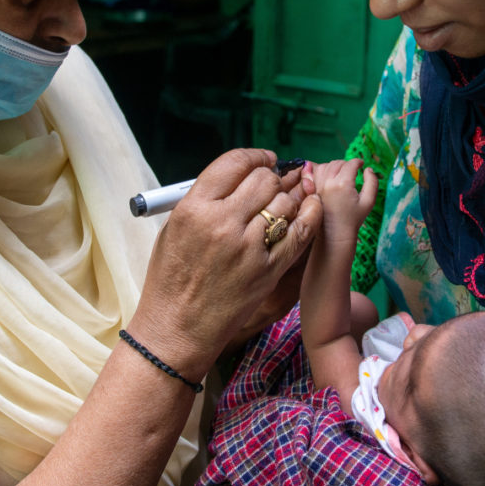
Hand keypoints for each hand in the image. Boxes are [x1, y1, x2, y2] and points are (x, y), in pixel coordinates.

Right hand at [127, 150, 320, 378]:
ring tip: (290, 198)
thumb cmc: (172, 280)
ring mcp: (248, 247)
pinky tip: (312, 207)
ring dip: (291, 196)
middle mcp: (222, 223)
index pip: (234, 163)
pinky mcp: (268, 270)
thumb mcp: (175, 230)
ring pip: (285, 202)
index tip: (265, 159)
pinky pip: (300, 232)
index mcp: (194, 208)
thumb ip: (207, 200)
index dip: (256, 157)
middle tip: (276, 182)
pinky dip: (310, 215)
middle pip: (264, 180)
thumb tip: (240, 178)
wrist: (177, 328)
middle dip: (274, 177)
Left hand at [302, 159, 377, 240]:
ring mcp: (318, 186)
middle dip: (347, 164)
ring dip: (336, 166)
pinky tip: (331, 176)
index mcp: (343, 184)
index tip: (361, 164)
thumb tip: (368, 169)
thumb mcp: (369, 201)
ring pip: (326, 165)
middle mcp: (328, 182)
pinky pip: (316, 173)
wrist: (335, 234)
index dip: (358, 162)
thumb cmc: (353, 219)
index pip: (350, 164)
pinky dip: (324, 171)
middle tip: (353, 170)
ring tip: (343, 173)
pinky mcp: (312, 190)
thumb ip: (372, 182)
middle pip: (338, 163)